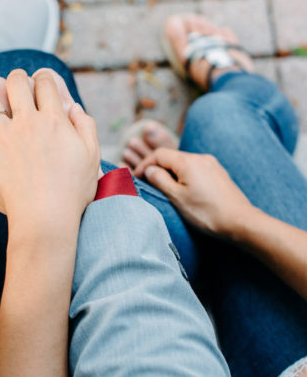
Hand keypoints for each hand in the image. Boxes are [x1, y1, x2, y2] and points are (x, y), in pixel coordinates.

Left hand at [0, 68, 98, 225]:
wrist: (48, 216)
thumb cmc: (73, 190)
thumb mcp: (91, 155)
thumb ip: (86, 126)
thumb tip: (74, 107)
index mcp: (55, 120)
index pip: (45, 83)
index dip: (42, 77)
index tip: (39, 80)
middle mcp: (28, 122)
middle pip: (16, 83)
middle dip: (13, 77)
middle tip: (11, 81)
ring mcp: (4, 138)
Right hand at [134, 148, 254, 237]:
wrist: (241, 222)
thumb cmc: (206, 212)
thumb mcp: (176, 197)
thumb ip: (159, 180)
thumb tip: (150, 170)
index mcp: (188, 162)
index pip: (159, 155)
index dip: (144, 164)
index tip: (136, 178)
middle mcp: (201, 158)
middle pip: (172, 157)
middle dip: (157, 168)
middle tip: (146, 184)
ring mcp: (212, 165)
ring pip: (183, 163)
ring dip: (170, 173)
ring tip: (163, 189)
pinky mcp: (219, 174)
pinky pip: (195, 169)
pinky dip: (184, 176)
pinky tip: (183, 190)